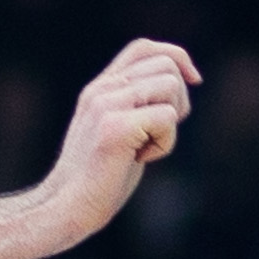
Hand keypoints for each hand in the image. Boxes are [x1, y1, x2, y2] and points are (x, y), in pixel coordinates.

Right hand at [39, 39, 200, 242]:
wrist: (64, 210)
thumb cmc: (96, 180)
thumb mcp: (116, 131)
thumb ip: (136, 106)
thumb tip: (180, 87)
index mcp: (98, 89)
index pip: (142, 48)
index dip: (176, 57)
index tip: (194, 81)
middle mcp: (100, 90)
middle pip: (166, 66)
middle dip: (180, 99)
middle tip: (159, 133)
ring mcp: (105, 106)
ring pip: (170, 87)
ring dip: (171, 122)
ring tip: (145, 147)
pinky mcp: (115, 128)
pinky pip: (166, 118)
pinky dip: (164, 144)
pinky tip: (140, 159)